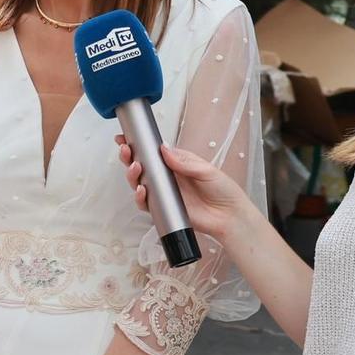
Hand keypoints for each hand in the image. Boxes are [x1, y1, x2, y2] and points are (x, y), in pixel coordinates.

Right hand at [116, 139, 254, 241]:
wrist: (229, 216)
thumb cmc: (223, 191)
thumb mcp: (206, 170)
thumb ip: (184, 161)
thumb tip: (163, 149)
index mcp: (176, 163)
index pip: (153, 152)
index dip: (138, 145)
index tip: (125, 138)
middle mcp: (167, 177)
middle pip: (141, 166)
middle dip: (129, 157)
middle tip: (126, 151)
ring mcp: (164, 193)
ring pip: (139, 183)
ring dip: (132, 175)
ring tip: (136, 168)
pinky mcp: (163, 209)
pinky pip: (145, 203)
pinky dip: (140, 197)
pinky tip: (142, 190)